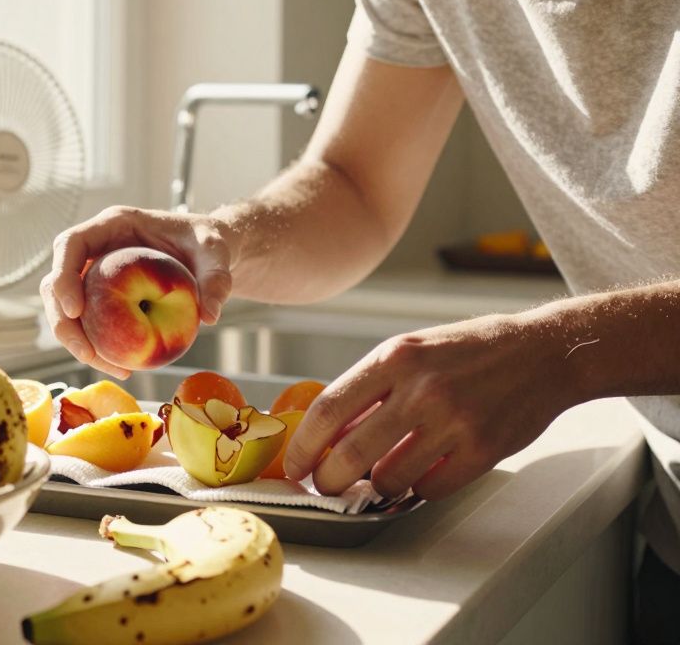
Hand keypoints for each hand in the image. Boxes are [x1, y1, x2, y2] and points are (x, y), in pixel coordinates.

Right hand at [40, 206, 234, 378]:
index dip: (63, 276)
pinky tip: (122, 368)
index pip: (70, 244)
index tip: (75, 310)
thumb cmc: (208, 245)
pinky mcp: (102, 297)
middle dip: (62, 321)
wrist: (207, 255)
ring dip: (77, 341)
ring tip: (108, 367)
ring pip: (65, 308)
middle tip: (87, 353)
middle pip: (56, 282)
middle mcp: (96, 248)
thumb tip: (210, 316)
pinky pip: (89, 323)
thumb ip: (216, 280)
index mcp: (113, 225)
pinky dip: (98, 348)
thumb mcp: (216, 255)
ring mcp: (95, 274)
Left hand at [283, 313, 571, 499]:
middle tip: (326, 486)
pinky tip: (425, 471)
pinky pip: (431, 488)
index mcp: (394, 358)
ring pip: (389, 479)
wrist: (544, 352)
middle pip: (351, 455)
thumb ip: (370, 389)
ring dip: (378, 485)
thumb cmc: (469, 351)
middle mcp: (421, 389)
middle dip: (329, 481)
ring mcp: (454, 421)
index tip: (294, 465)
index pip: (328, 410)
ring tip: (384, 474)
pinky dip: (419, 487)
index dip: (304, 446)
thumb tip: (327, 434)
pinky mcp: (482, 450)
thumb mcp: (410, 351)